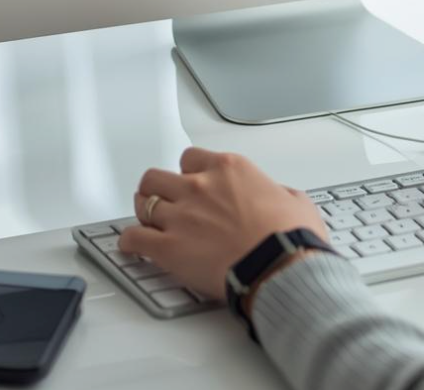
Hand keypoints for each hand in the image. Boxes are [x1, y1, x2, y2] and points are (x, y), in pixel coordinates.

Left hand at [118, 148, 327, 299]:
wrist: (278, 266)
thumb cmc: (288, 236)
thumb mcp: (294, 199)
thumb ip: (278, 192)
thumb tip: (280, 197)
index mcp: (229, 169)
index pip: (191, 157)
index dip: (189, 171)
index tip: (191, 180)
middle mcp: (200, 186)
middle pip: (157, 176)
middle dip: (158, 188)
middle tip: (161, 198)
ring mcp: (181, 215)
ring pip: (142, 202)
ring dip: (142, 211)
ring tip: (145, 220)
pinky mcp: (167, 247)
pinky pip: (132, 239)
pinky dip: (129, 242)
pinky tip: (132, 247)